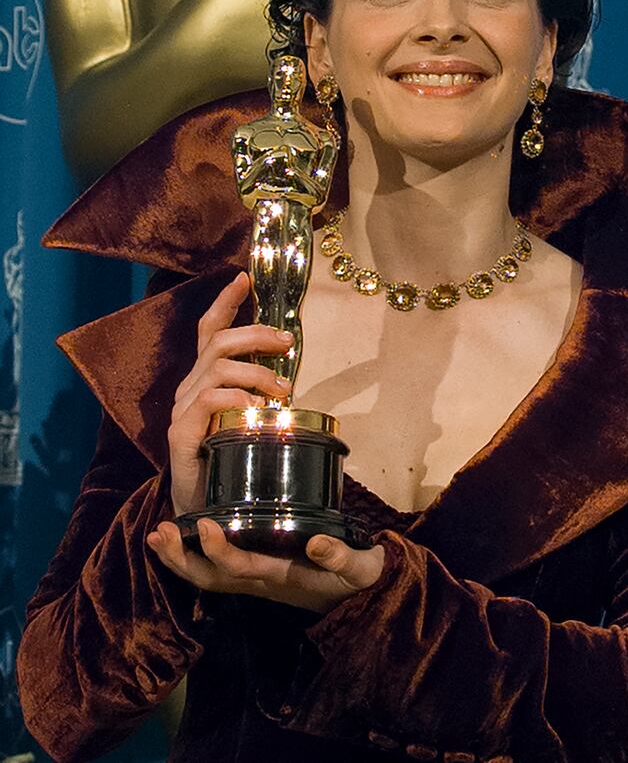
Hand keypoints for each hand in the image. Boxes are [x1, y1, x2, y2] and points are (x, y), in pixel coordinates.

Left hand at [147, 520, 384, 613]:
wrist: (360, 597)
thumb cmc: (358, 579)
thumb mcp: (359, 568)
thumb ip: (341, 556)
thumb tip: (316, 543)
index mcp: (281, 576)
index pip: (241, 567)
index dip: (219, 550)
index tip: (205, 523)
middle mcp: (260, 582)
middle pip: (210, 579)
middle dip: (182, 559)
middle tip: (161, 531)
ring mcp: (254, 581)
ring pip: (207, 579)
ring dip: (178, 559)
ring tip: (157, 534)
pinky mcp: (254, 573)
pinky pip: (214, 571)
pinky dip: (191, 557)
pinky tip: (178, 536)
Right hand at [168, 271, 292, 516]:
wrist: (203, 508)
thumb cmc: (230, 461)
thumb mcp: (248, 420)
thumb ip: (259, 395)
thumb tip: (289, 377)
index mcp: (205, 379)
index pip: (211, 331)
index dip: (226, 302)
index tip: (244, 277)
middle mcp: (190, 387)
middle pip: (219, 342)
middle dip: (256, 334)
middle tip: (287, 343)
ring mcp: (183, 409)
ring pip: (219, 367)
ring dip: (257, 372)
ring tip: (283, 390)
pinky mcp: (180, 433)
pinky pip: (209, 400)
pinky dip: (238, 398)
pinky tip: (257, 410)